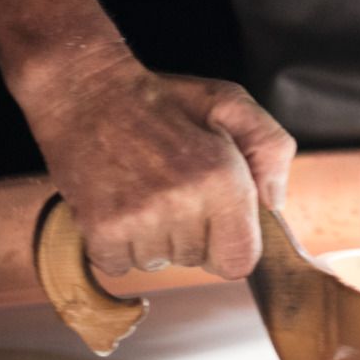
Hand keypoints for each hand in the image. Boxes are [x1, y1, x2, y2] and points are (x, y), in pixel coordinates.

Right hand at [15, 45, 295, 280]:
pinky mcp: (100, 229)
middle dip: (191, 232)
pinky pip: (121, 265)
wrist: (87, 93)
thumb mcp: (230, 104)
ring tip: (145, 191)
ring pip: (160, 263)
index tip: (217, 221)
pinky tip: (121, 204)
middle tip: (172, 187)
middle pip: (198, 261)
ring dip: (154, 238)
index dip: (230, 243)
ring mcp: (139, 220)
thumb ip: (270, 149)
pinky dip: (119, 245)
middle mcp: (182, 204)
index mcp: (222, 178)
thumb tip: (273, 203)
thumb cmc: (162, 101)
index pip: (240, 259)